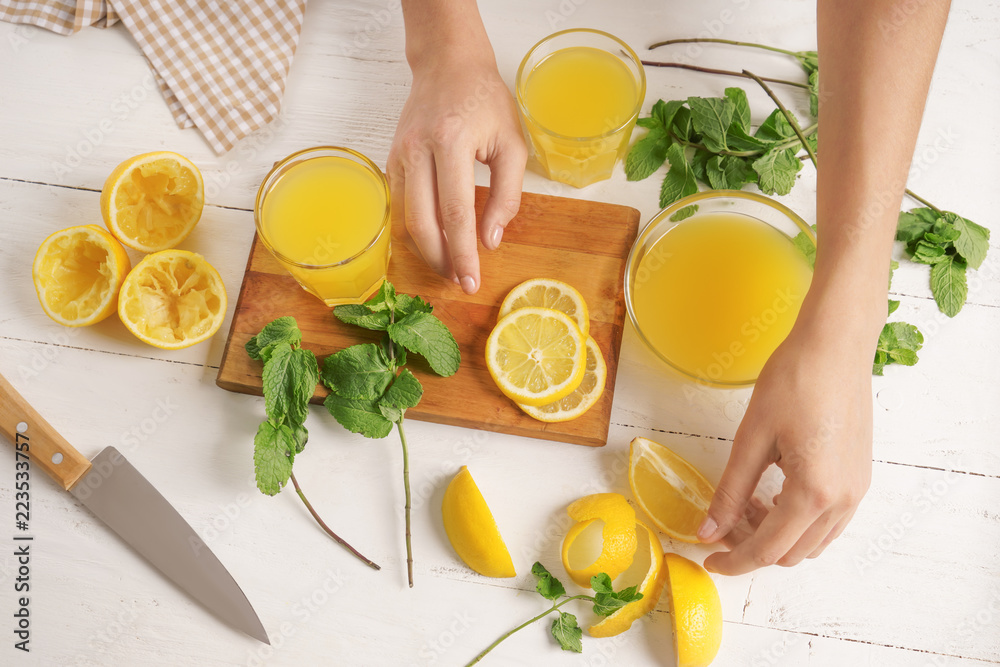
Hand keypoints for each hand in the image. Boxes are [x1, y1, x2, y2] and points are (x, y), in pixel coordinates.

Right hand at [387, 50, 526, 293]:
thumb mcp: (512, 143)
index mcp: (452, 141)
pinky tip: (434, 241)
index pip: (455, 211)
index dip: (463, 252)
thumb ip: (507, 195)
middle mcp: (418, 149)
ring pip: (405, 218)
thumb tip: (491, 240)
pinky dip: (415, 229)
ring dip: (427, 249)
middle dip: (441, 259)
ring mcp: (399, 154)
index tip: (471, 281)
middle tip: (459, 281)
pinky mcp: (391, 160)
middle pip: (422, 222)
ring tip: (449, 266)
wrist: (448, 64)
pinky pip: (400, 205)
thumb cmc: (485, 100)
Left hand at [697, 319, 873, 574]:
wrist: (836, 346)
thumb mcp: (751, 439)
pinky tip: (773, 493)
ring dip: (775, 533)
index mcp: (813, 493)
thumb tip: (708, 530)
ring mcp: (856, 490)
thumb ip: (730, 491)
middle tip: (721, 521)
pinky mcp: (859, 477)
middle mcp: (843, 501)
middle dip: (751, 546)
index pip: (767, 550)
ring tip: (745, 501)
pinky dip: (797, 520)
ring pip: (811, 541)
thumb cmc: (794, 381)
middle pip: (791, 552)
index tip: (708, 560)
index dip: (734, 562)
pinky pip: (828, 521)